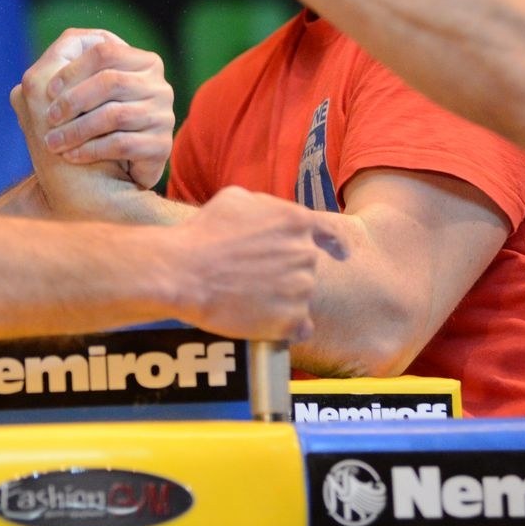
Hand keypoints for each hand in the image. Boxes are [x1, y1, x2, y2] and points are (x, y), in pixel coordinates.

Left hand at [19, 28, 172, 188]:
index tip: (48, 90)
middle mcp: (159, 86)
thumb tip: (68, 38)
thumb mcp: (76, 91)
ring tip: (53, 143)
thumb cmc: (86, 128)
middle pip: (110, 81)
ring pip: (114, 114)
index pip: (105, 51)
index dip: (73, 68)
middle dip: (73, 100)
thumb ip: (71, 62)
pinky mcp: (161, 145)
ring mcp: (164, 116)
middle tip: (49, 118)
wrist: (105, 180)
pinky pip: (122, 143)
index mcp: (143, 62)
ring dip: (76, 130)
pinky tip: (71, 156)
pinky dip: (90, 149)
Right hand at [173, 186, 347, 341]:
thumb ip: (267, 206)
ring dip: (282, 297)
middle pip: (306, 266)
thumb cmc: (204, 233)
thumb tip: (274, 216)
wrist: (185, 271)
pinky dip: (286, 326)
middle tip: (254, 277)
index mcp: (296, 221)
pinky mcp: (290, 320)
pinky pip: (300, 327)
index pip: (328, 234)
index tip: (339, 254)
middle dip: (286, 271)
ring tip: (248, 297)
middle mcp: (305, 254)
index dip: (333, 244)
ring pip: (300, 295)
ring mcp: (300, 289)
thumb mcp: (236, 198)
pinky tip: (266, 323)